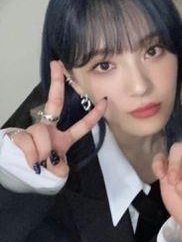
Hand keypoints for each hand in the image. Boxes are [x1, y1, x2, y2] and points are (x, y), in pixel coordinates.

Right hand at [9, 61, 106, 177]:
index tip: (105, 100)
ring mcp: (33, 130)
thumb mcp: (57, 172)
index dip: (94, 115)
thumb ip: (60, 167)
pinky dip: (31, 155)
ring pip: (41, 133)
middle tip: (58, 65)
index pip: (82, 125)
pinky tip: (31, 162)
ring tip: (39, 164)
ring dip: (42, 151)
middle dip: (57, 82)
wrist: (16, 176)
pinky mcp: (18, 135)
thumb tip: (55, 163)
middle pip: (54, 102)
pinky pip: (28, 141)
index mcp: (63, 138)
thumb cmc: (41, 173)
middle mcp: (48, 129)